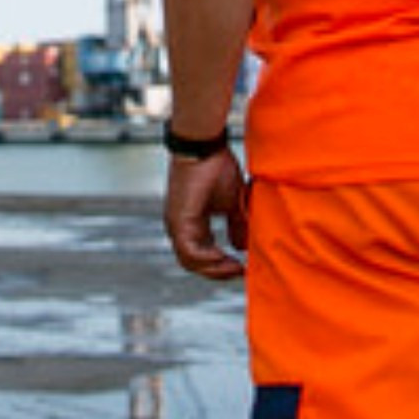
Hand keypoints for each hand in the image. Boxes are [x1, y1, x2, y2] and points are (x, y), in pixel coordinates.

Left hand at [165, 151, 249, 279]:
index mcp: (190, 223)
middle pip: (194, 263)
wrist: (204, 145)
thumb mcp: (233, 201)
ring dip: (213, 268)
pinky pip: (189, 251)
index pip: (202, 254)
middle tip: (239, 273)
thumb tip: (242, 247)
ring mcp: (176, 225)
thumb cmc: (216, 166)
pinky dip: (206, 259)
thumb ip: (237, 224)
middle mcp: (179, 227)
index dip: (221, 264)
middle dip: (218, 271)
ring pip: (189, 261)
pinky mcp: (178, 221)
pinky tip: (224, 257)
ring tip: (234, 268)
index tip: (242, 268)